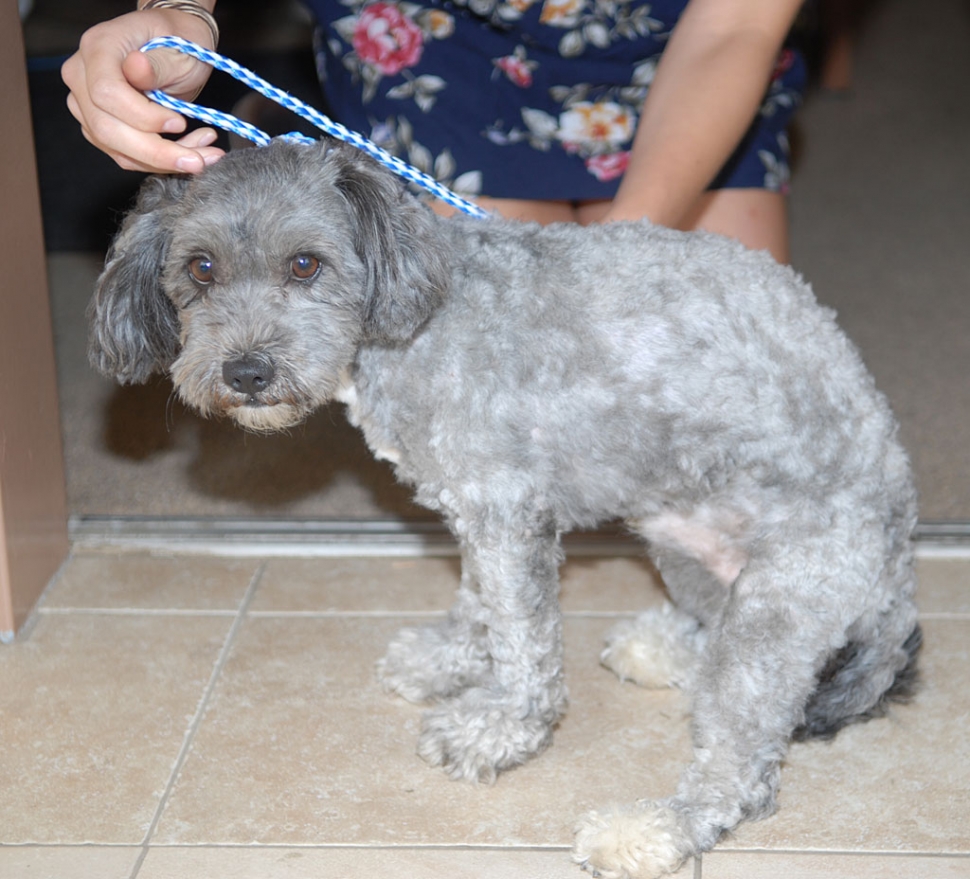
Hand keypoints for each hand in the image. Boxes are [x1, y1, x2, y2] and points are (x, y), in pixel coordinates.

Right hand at [62, 9, 224, 173]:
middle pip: (107, 129)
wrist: (174, 47)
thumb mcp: (178, 48)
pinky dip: (160, 162)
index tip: (179, 122)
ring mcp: (86, 104)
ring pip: (117, 150)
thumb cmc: (177, 41)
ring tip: (203, 156)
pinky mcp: (99, 127)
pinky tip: (190, 153)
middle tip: (198, 160)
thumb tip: (136, 67)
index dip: (143, 116)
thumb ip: (158, 63)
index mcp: (98, 47)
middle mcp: (82, 76)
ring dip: (163, 162)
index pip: (106, 92)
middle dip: (156, 152)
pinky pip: (126, 156)